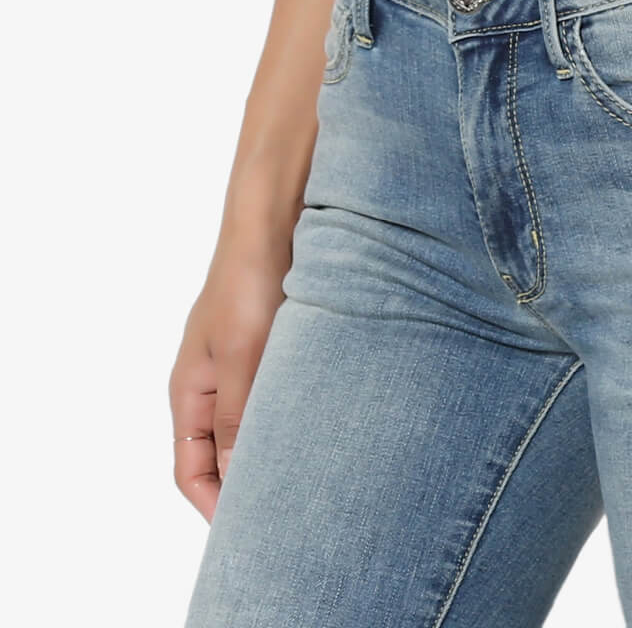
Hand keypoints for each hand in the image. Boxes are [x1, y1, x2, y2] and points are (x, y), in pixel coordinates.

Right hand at [169, 239, 290, 521]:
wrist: (275, 218)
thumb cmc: (249, 280)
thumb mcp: (242, 354)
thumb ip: (238, 417)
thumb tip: (237, 480)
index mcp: (190, 391)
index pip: (190, 471)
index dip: (215, 505)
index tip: (249, 531)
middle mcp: (212, 384)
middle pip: (222, 455)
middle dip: (248, 484)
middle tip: (289, 510)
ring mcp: (243, 365)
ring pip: (255, 426)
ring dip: (276, 448)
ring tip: (311, 473)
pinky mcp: (274, 347)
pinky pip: (279, 397)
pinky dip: (294, 416)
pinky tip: (324, 425)